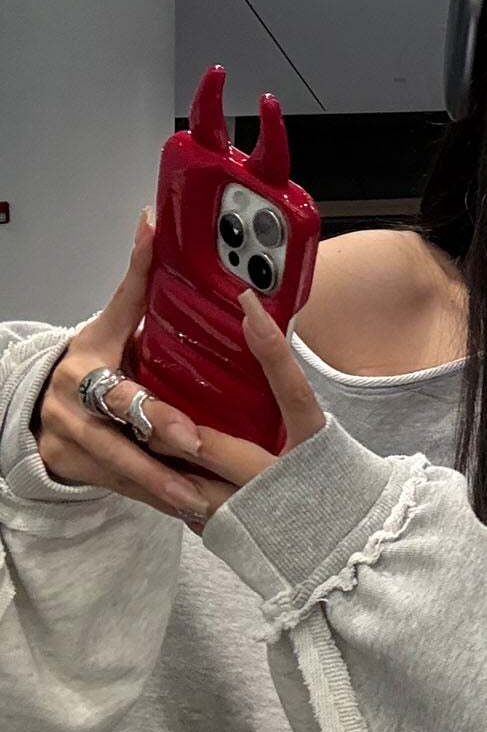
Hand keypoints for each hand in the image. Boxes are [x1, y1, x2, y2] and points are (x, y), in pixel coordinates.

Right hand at [31, 214, 325, 533]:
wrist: (37, 410)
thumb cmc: (89, 363)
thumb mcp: (107, 325)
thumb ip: (136, 282)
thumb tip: (153, 220)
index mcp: (86, 369)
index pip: (118, 384)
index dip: (150, 406)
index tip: (186, 429)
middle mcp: (75, 412)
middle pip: (119, 434)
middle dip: (158, 445)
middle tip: (196, 454)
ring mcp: (75, 448)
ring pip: (124, 471)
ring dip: (164, 486)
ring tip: (203, 502)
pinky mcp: (83, 475)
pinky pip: (126, 491)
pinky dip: (159, 499)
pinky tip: (195, 511)